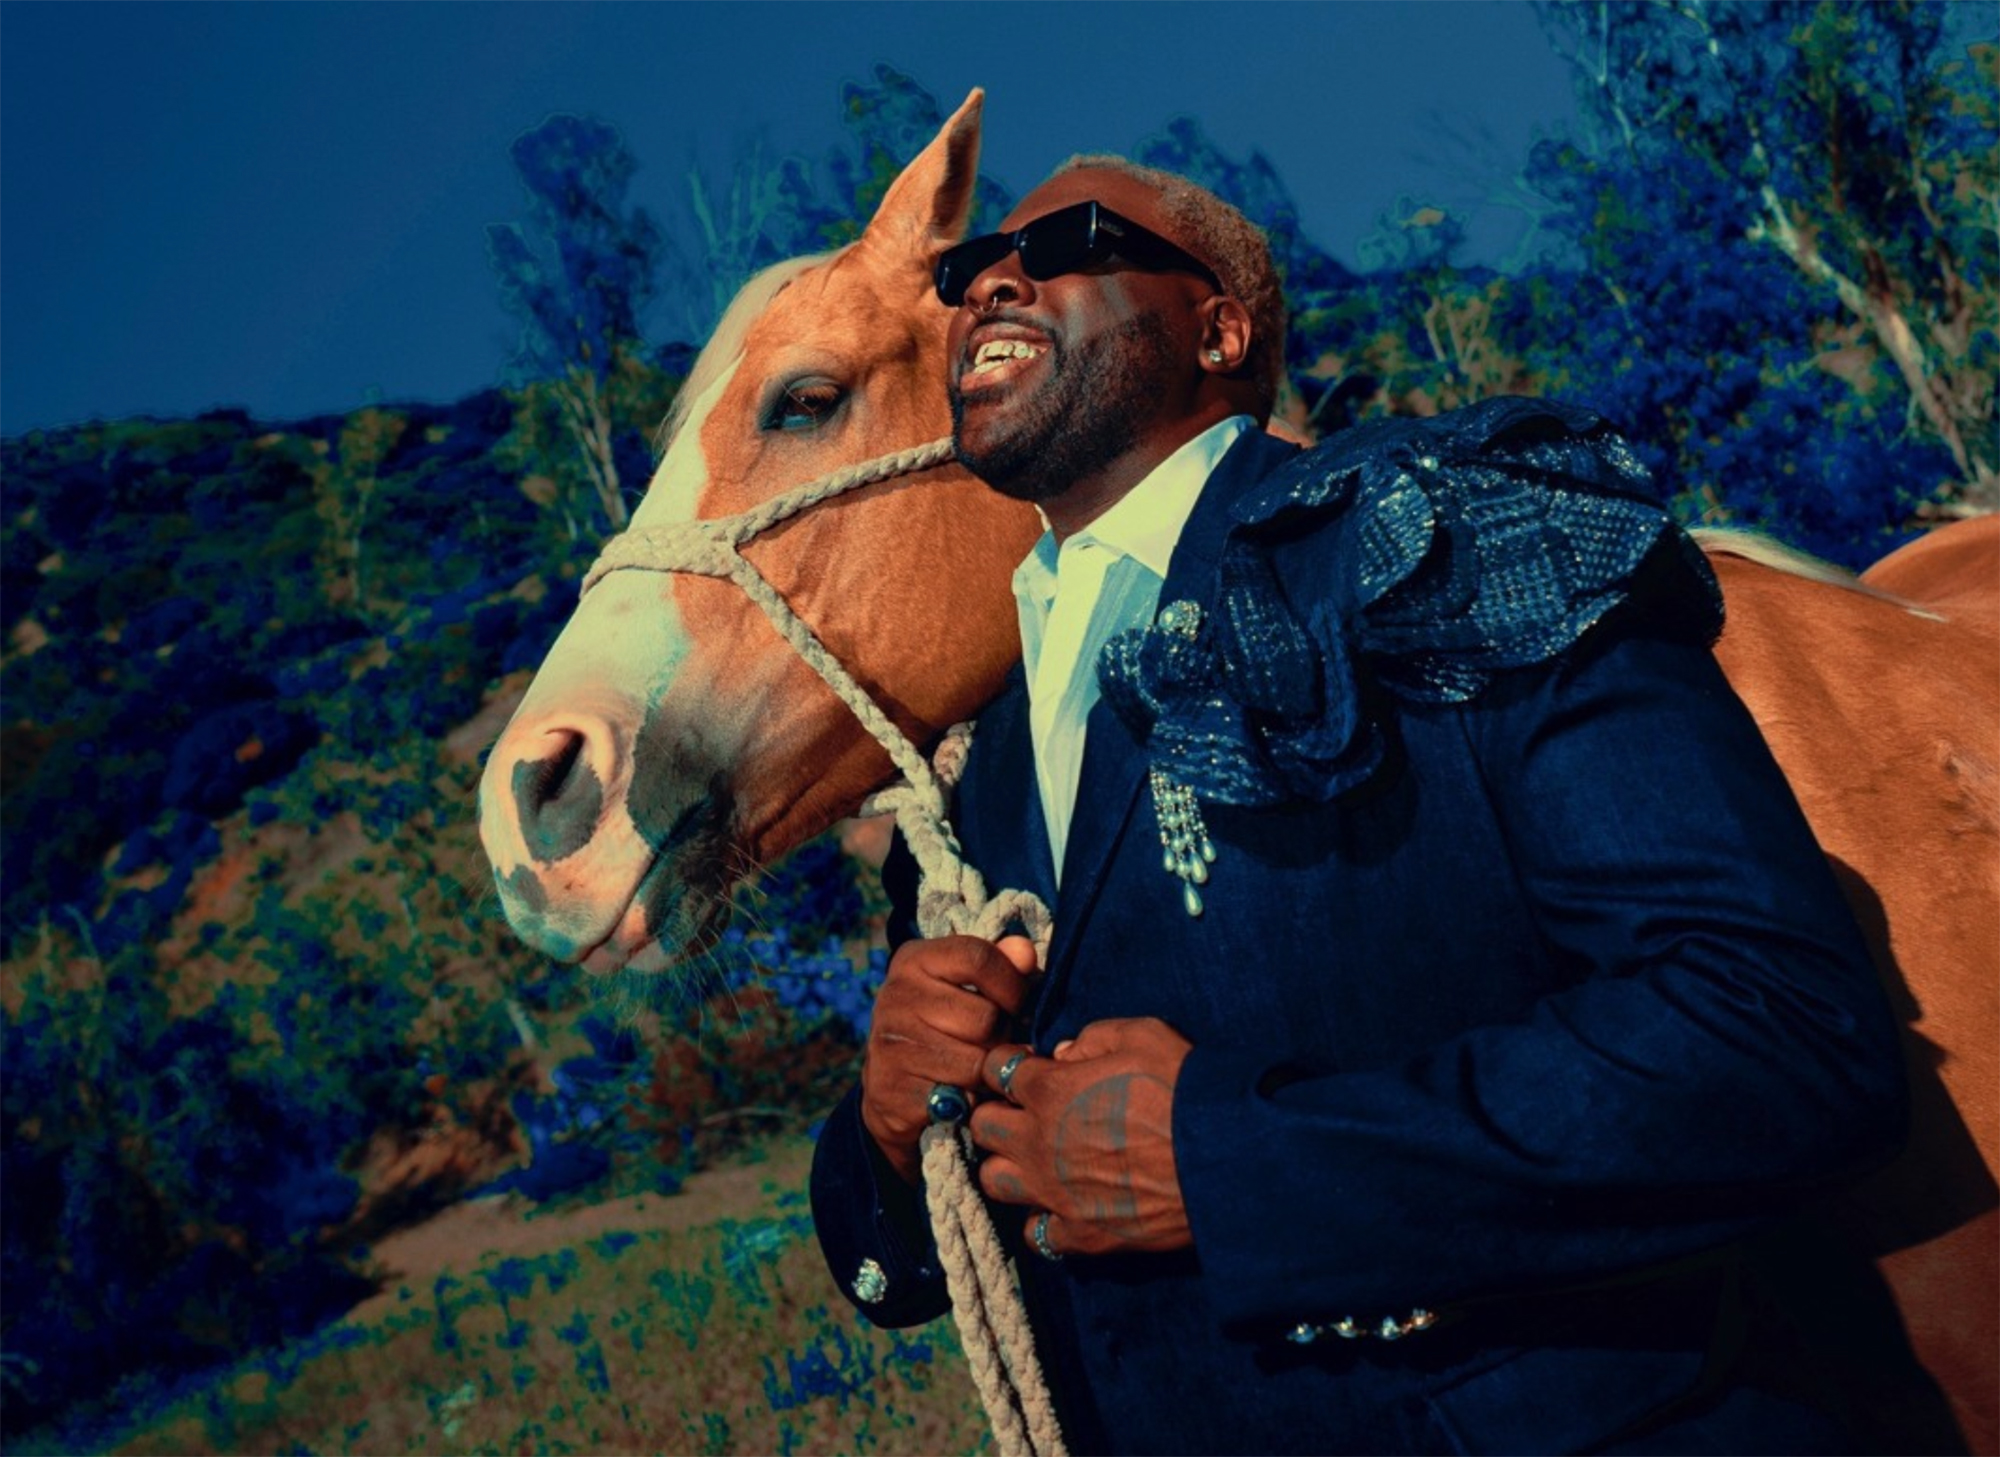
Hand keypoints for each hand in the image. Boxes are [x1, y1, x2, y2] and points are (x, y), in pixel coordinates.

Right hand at [860, 934, 1038, 1184]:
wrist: (890, 1084)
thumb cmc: (943, 1024)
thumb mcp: (967, 986)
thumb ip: (1001, 964)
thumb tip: (1024, 952)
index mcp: (915, 959)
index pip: (978, 958)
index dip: (1012, 984)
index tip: (1017, 1004)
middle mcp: (895, 995)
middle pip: (985, 1018)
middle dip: (1002, 1036)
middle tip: (994, 1042)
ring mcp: (889, 1043)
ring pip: (975, 1063)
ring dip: (989, 1072)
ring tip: (979, 1067)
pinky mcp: (891, 1088)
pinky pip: (957, 1099)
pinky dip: (969, 1101)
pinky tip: (959, 1093)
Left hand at [970, 1017, 1193, 1256]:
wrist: (1223, 1160)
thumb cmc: (1184, 1089)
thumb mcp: (1143, 1035)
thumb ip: (1093, 1036)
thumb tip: (1064, 1053)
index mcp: (1049, 1089)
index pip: (995, 1068)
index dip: (1009, 1064)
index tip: (1028, 1068)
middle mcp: (1038, 1142)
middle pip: (982, 1126)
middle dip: (999, 1112)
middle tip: (1026, 1112)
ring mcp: (1054, 1192)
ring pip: (994, 1181)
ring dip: (1009, 1166)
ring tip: (1035, 1160)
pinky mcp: (1079, 1234)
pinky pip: (1035, 1233)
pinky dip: (1041, 1219)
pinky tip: (1061, 1205)